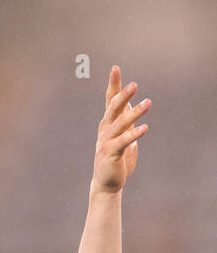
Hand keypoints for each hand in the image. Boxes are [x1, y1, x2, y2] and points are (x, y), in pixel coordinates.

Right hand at [92, 67, 149, 194]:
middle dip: (123, 95)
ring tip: (148, 103)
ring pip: (121, 123)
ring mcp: (106, 141)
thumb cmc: (116, 160)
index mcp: (107, 124)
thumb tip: (132, 105)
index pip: (110, 100)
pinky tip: (145, 128)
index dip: (113, 85)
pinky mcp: (111, 153)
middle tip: (134, 84)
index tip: (115, 68)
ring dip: (135, 113)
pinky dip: (134, 134)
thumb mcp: (121, 137)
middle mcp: (105, 129)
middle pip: (113, 108)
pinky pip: (124, 141)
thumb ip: (125, 121)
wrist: (106, 183)